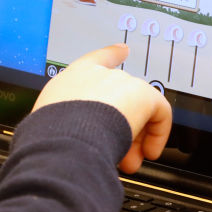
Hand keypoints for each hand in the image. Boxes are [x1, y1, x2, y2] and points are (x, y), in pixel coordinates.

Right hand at [33, 44, 171, 172]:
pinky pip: (160, 114)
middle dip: (121, 126)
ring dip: (135, 137)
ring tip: (129, 160)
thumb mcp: (52, 120)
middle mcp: (100, 75)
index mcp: (74, 76)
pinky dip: (156, 136)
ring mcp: (122, 82)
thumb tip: (73, 138)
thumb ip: (67, 120)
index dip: (111, 55)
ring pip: (137, 110)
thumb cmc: (53, 131)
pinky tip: (149, 151)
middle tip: (119, 152)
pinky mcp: (143, 95)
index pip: (97, 59)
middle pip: (120, 96)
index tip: (123, 50)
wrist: (68, 134)